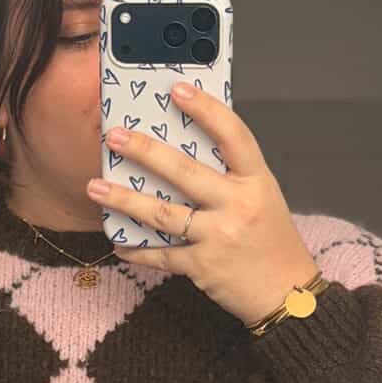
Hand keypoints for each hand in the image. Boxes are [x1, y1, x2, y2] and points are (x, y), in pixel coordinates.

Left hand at [85, 81, 318, 326]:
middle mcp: (238, 205)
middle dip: (145, 151)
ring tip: (96, 187)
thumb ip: (232, 177)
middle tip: (115, 137)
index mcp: (256, 181)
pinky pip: (161, 254)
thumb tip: (186, 150)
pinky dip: (138, 250)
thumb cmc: (272, 242)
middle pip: (185, 171)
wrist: (286, 293)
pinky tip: (119, 244)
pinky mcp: (202, 265)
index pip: (232, 135)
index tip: (177, 89)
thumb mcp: (263, 198)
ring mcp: (219, 236)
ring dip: (125, 200)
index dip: (205, 109)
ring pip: (163, 213)